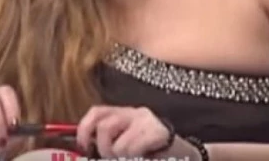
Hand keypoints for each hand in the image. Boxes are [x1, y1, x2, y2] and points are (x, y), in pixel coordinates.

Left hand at [76, 105, 201, 159]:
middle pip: (103, 127)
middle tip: (113, 157)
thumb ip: (110, 143)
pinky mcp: (157, 131)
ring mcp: (146, 120)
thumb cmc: (152, 152)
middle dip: (103, 150)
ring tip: (133, 157)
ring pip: (117, 145)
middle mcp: (134, 112)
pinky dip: (135, 157)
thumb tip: (87, 151)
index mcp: (124, 113)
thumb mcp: (127, 144)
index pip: (97, 112)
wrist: (185, 154)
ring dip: (121, 157)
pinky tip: (145, 157)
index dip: (84, 128)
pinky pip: (132, 149)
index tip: (83, 146)